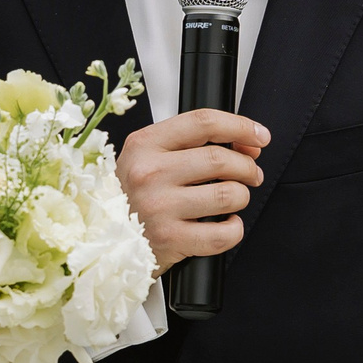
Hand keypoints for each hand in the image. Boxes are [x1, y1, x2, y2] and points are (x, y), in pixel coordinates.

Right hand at [114, 109, 268, 272]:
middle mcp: (149, 174)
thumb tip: (247, 143)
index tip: (259, 136)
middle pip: (220, 158)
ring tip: (232, 200)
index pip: (203, 122)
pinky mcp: (169, 240)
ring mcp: (158, 208)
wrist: (104, 239)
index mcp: (144, 145)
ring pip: (228, 194)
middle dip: (247, 166)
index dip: (240, 126)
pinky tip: (225, 224)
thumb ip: (191, 145)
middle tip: (250, 174)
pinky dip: (234, 229)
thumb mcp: (149, 158)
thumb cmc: (132, 197)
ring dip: (241, 196)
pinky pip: (223, 234)